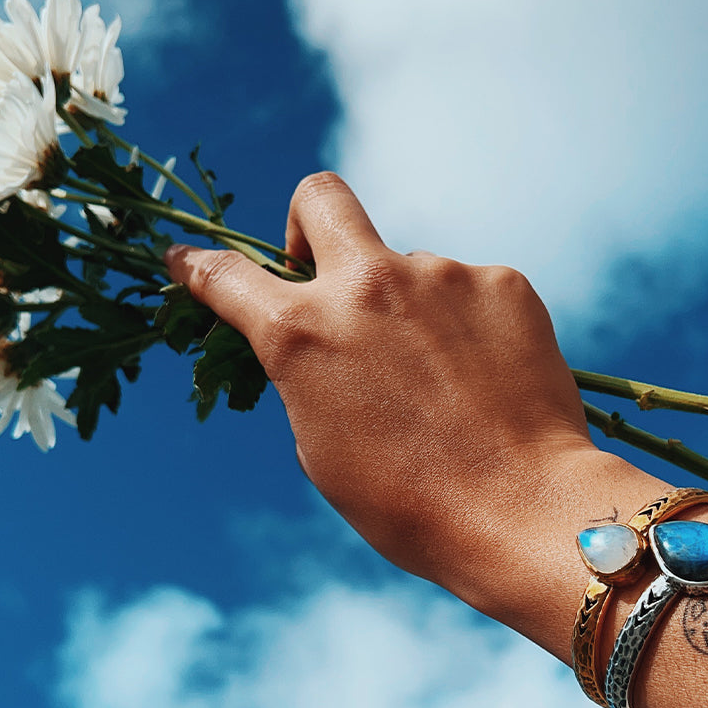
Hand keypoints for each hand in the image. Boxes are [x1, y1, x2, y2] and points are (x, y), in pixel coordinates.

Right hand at [166, 172, 647, 648]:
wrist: (521, 510)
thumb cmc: (409, 504)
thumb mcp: (323, 449)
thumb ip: (310, 377)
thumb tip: (324, 346)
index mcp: (302, 333)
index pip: (228, 277)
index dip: (198, 267)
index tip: (186, 260)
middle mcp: (366, 285)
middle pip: (319, 197)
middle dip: (305, 224)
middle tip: (323, 272)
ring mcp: (440, 275)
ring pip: (408, 268)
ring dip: (409, 310)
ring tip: (442, 384)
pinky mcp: (502, 283)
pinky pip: (468, 292)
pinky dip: (466, 328)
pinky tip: (485, 380)